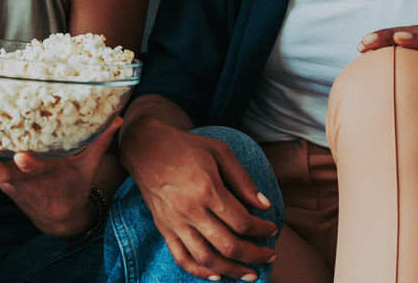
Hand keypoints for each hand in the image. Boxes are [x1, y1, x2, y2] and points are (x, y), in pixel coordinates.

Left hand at [0, 117, 119, 236]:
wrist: (59, 218)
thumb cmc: (73, 186)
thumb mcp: (88, 166)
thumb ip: (99, 141)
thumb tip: (118, 115)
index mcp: (46, 175)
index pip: (36, 170)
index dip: (28, 165)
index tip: (21, 158)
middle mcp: (24, 178)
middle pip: (2, 171)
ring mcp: (9, 180)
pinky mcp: (1, 180)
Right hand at [125, 121, 276, 279]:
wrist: (146, 148)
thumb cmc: (185, 147)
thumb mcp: (219, 151)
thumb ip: (242, 179)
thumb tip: (264, 205)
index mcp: (207, 189)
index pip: (242, 221)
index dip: (262, 230)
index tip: (272, 229)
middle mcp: (191, 210)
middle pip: (229, 245)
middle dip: (255, 255)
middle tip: (270, 255)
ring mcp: (175, 222)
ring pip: (207, 258)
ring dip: (232, 271)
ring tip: (250, 274)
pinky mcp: (164, 228)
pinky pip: (182, 258)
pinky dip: (200, 272)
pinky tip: (216, 275)